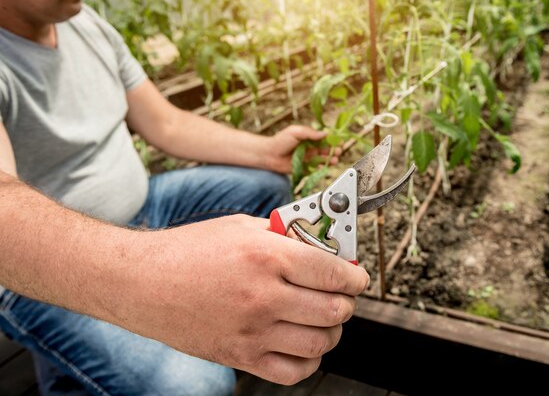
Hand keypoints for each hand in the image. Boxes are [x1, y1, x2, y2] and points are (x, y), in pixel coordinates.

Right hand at [124, 214, 369, 384]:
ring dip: (332, 330)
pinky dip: (309, 360)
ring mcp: (252, 331)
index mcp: (267, 256)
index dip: (356, 276)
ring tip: (324, 318)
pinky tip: (302, 343)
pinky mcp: (240, 356)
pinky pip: (293, 371)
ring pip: (321, 342)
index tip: (357, 276)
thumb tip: (321, 245)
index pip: (334, 272)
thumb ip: (284, 235)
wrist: (142, 282)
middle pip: (334, 310)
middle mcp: (263, 296)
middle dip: (347, 302)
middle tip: (342, 294)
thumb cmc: (189, 250)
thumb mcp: (241, 226)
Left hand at [265, 125, 340, 173]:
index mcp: (310, 137)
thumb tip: (324, 134)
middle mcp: (311, 148)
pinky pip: (316, 169)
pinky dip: (322, 168)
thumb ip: (309, 133)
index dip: (333, 139)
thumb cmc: (280, 141)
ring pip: (324, 159)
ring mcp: (309, 158)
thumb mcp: (295, 131)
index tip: (339, 141)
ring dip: (330, 159)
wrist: (269, 155)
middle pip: (327, 149)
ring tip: (334, 159)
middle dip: (334, 150)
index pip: (325, 138)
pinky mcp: (306, 168)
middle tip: (338, 151)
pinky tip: (325, 167)